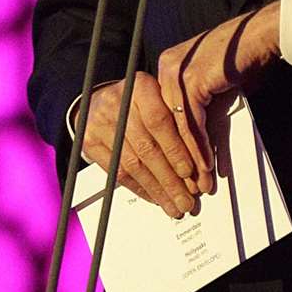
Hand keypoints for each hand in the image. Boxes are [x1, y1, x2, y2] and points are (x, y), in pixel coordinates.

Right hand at [81, 72, 200, 218]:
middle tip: (187, 200)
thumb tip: (202, 165)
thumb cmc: (140, 103)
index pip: (160, 121)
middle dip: (170, 179)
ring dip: (157, 189)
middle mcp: (118, 103)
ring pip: (132, 164)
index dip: (176, 149)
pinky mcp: (89, 141)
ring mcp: (100, 123)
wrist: (98, 101)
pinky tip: (155, 198)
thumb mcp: (160, 99)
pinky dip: (139, 188)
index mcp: (141, 86)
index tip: (192, 173)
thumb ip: (178, 122)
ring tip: (175, 205)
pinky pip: (117, 172)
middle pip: (146, 147)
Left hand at [157, 2, 281, 188]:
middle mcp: (167, 68)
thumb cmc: (245, 58)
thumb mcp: (218, 90)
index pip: (164, 115)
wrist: (263, 35)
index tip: (183, 173)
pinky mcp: (191, 81)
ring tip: (199, 183)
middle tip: (188, 185)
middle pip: (167, 123)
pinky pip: (192, 123)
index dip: (173, 147)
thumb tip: (203, 149)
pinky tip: (207, 166)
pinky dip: (200, 147)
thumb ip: (205, 114)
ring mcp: (176, 72)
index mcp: (168, 68)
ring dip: (190, 159)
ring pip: (177, 127)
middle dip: (179, 159)